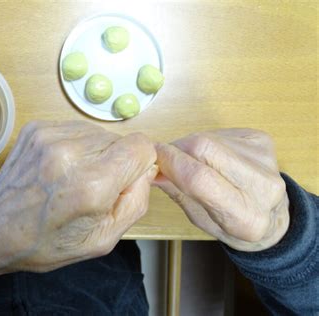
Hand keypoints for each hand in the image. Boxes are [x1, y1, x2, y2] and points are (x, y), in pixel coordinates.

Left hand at [0, 121, 156, 278]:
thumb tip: (147, 168)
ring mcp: (50, 136)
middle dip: (116, 162)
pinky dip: (76, 146)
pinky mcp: (36, 128)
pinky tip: (60, 168)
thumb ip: (136, 201)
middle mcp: (70, 153)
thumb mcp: (103, 240)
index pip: (141, 147)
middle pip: (121, 139)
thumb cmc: (47, 242)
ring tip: (72, 178)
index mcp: (91, 185)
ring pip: (99, 132)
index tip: (124, 181)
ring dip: (95, 153)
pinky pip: (76, 129)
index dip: (139, 165)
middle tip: (92, 187)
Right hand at [154, 129, 289, 251]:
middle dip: (177, 149)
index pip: (199, 179)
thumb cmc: (232, 225)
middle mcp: (263, 185)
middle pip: (205, 148)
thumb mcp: (200, 219)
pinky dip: (204, 141)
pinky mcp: (263, 140)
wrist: (271, 218)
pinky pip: (220, 133)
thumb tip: (153, 170)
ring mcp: (266, 159)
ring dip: (188, 144)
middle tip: (164, 157)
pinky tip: (207, 155)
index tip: (152, 157)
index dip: (171, 162)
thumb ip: (177, 192)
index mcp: (245, 217)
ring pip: (210, 137)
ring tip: (187, 159)